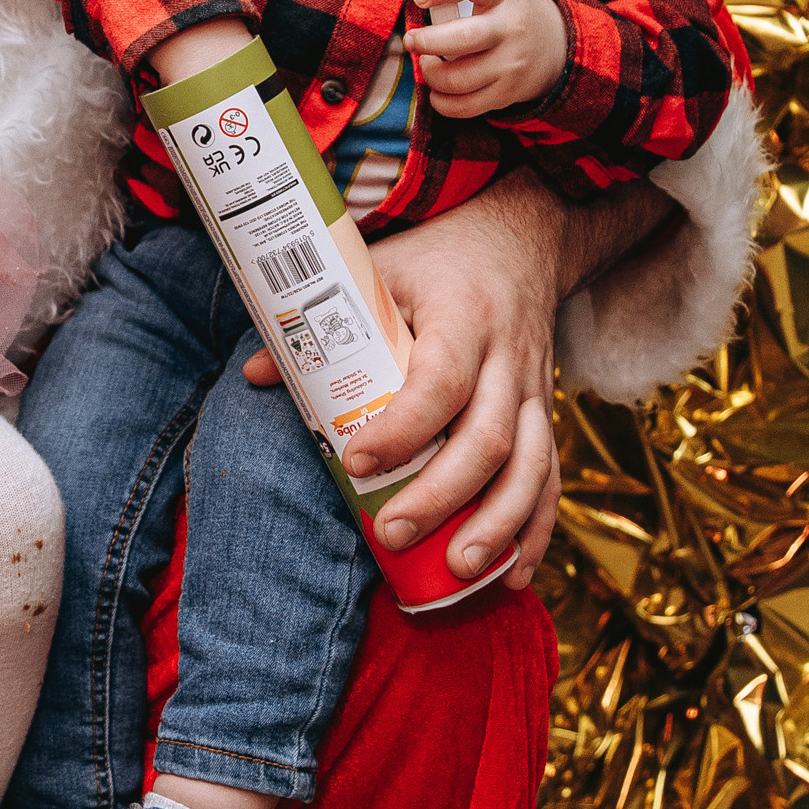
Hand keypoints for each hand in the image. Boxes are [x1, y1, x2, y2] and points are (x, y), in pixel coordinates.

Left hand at [325, 174, 566, 588]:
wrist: (524, 234)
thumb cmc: (437, 257)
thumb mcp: (379, 269)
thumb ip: (321, 318)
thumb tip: (256, 377)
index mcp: (463, 315)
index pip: (439, 380)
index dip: (402, 428)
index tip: (354, 462)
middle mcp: (508, 355)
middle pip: (489, 437)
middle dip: (444, 495)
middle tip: (394, 534)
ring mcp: (536, 387)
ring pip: (533, 465)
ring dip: (500, 524)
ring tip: (462, 570)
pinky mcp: (547, 412)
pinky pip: (552, 477)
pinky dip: (537, 529)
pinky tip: (514, 573)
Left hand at [408, 0, 566, 118]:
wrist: (559, 45)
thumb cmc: (517, 5)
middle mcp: (510, 29)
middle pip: (462, 39)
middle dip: (427, 42)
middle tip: (411, 40)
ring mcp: (510, 64)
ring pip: (460, 79)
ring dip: (431, 74)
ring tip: (426, 63)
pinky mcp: (506, 93)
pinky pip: (467, 106)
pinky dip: (443, 103)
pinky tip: (437, 90)